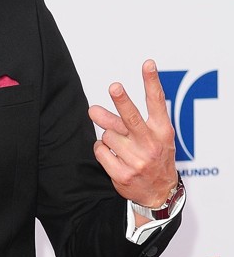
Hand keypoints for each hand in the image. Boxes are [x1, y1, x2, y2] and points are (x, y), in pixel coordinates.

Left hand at [88, 60, 177, 217]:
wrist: (160, 193)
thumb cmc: (155, 157)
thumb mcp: (153, 137)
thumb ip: (126, 121)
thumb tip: (93, 110)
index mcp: (162, 131)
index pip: (157, 102)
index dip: (152, 82)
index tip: (147, 64)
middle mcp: (151, 145)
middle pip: (131, 118)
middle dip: (122, 101)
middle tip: (114, 87)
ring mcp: (137, 161)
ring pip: (108, 135)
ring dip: (109, 137)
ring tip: (120, 146)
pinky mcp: (123, 174)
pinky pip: (100, 152)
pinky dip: (101, 150)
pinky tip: (113, 156)